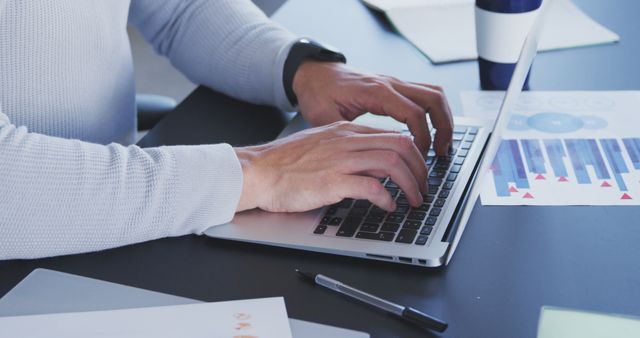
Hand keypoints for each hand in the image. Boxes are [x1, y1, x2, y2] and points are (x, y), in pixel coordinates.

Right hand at [234, 121, 427, 212]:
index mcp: (346, 131)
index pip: (394, 135)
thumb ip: (346, 148)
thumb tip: (371, 163)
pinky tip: (388, 207)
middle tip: (423, 187)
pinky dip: (387, 198)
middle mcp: (347, 141)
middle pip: (402, 146)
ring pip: (393, 164)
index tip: (418, 171)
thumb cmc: (284, 163)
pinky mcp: (332, 181)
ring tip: (413, 200)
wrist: (257, 170)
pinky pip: (372, 187)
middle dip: (421, 169)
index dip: (414, 155)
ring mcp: (341, 160)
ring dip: (410, 184)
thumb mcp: (321, 144)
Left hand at [293, 61, 453, 155]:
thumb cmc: (317, 93)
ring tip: (441, 145)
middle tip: (441, 153)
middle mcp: (390, 84)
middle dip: (444, 127)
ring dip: (443, 119)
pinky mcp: (394, 87)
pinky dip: (433, 113)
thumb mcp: (324, 117)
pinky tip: (430, 132)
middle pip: (433, 99)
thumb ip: (345, 136)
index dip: (422, 138)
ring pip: (434, 94)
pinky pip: (425, 94)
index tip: (418, 157)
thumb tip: (362, 160)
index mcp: (376, 92)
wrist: (314, 73)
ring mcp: (395, 83)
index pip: (413, 113)